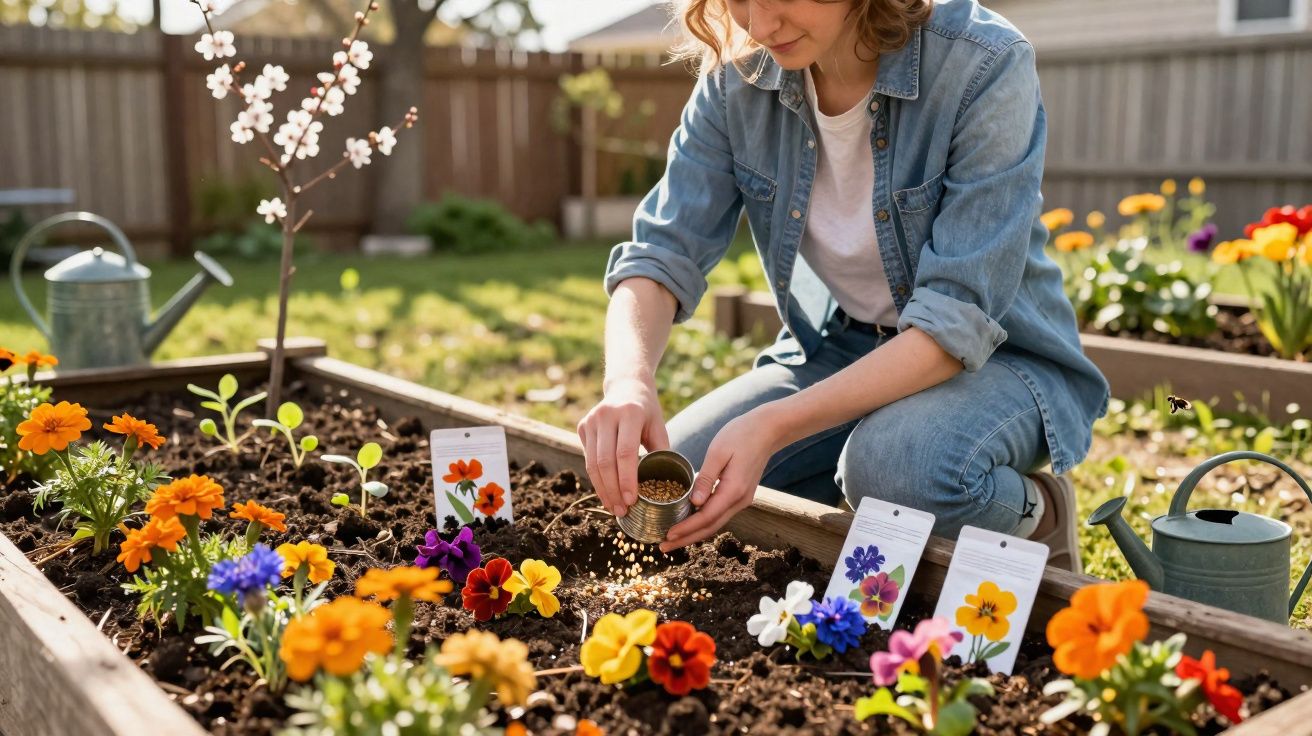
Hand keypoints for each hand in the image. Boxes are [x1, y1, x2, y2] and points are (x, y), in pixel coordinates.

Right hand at [577, 376, 669, 516]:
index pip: (626, 452)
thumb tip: (669, 486)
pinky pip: (588, 459)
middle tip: (623, 511)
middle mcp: (606, 415)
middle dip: (613, 490)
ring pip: (593, 463)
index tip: (632, 501)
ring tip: (614, 508)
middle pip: (606, 461)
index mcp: (630, 413)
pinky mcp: (582, 426)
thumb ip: (662, 453)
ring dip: (602, 489)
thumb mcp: (659, 427)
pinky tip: (607, 493)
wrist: (626, 385)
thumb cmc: (647, 412)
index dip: (627, 479)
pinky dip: (597, 479)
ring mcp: (591, 420)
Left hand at [660, 407, 780, 552]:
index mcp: (734, 490)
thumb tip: (694, 503)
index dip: (686, 529)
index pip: (706, 517)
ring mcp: (742, 499)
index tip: (668, 536)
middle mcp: (740, 500)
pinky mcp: (740, 495)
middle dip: (687, 539)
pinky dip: (703, 522)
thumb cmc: (741, 435)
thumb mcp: (718, 452)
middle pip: (711, 527)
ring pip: (715, 523)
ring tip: (672, 539)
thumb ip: (706, 478)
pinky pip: (719, 514)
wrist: (768, 430)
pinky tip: (689, 522)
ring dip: (694, 533)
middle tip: (663, 547)